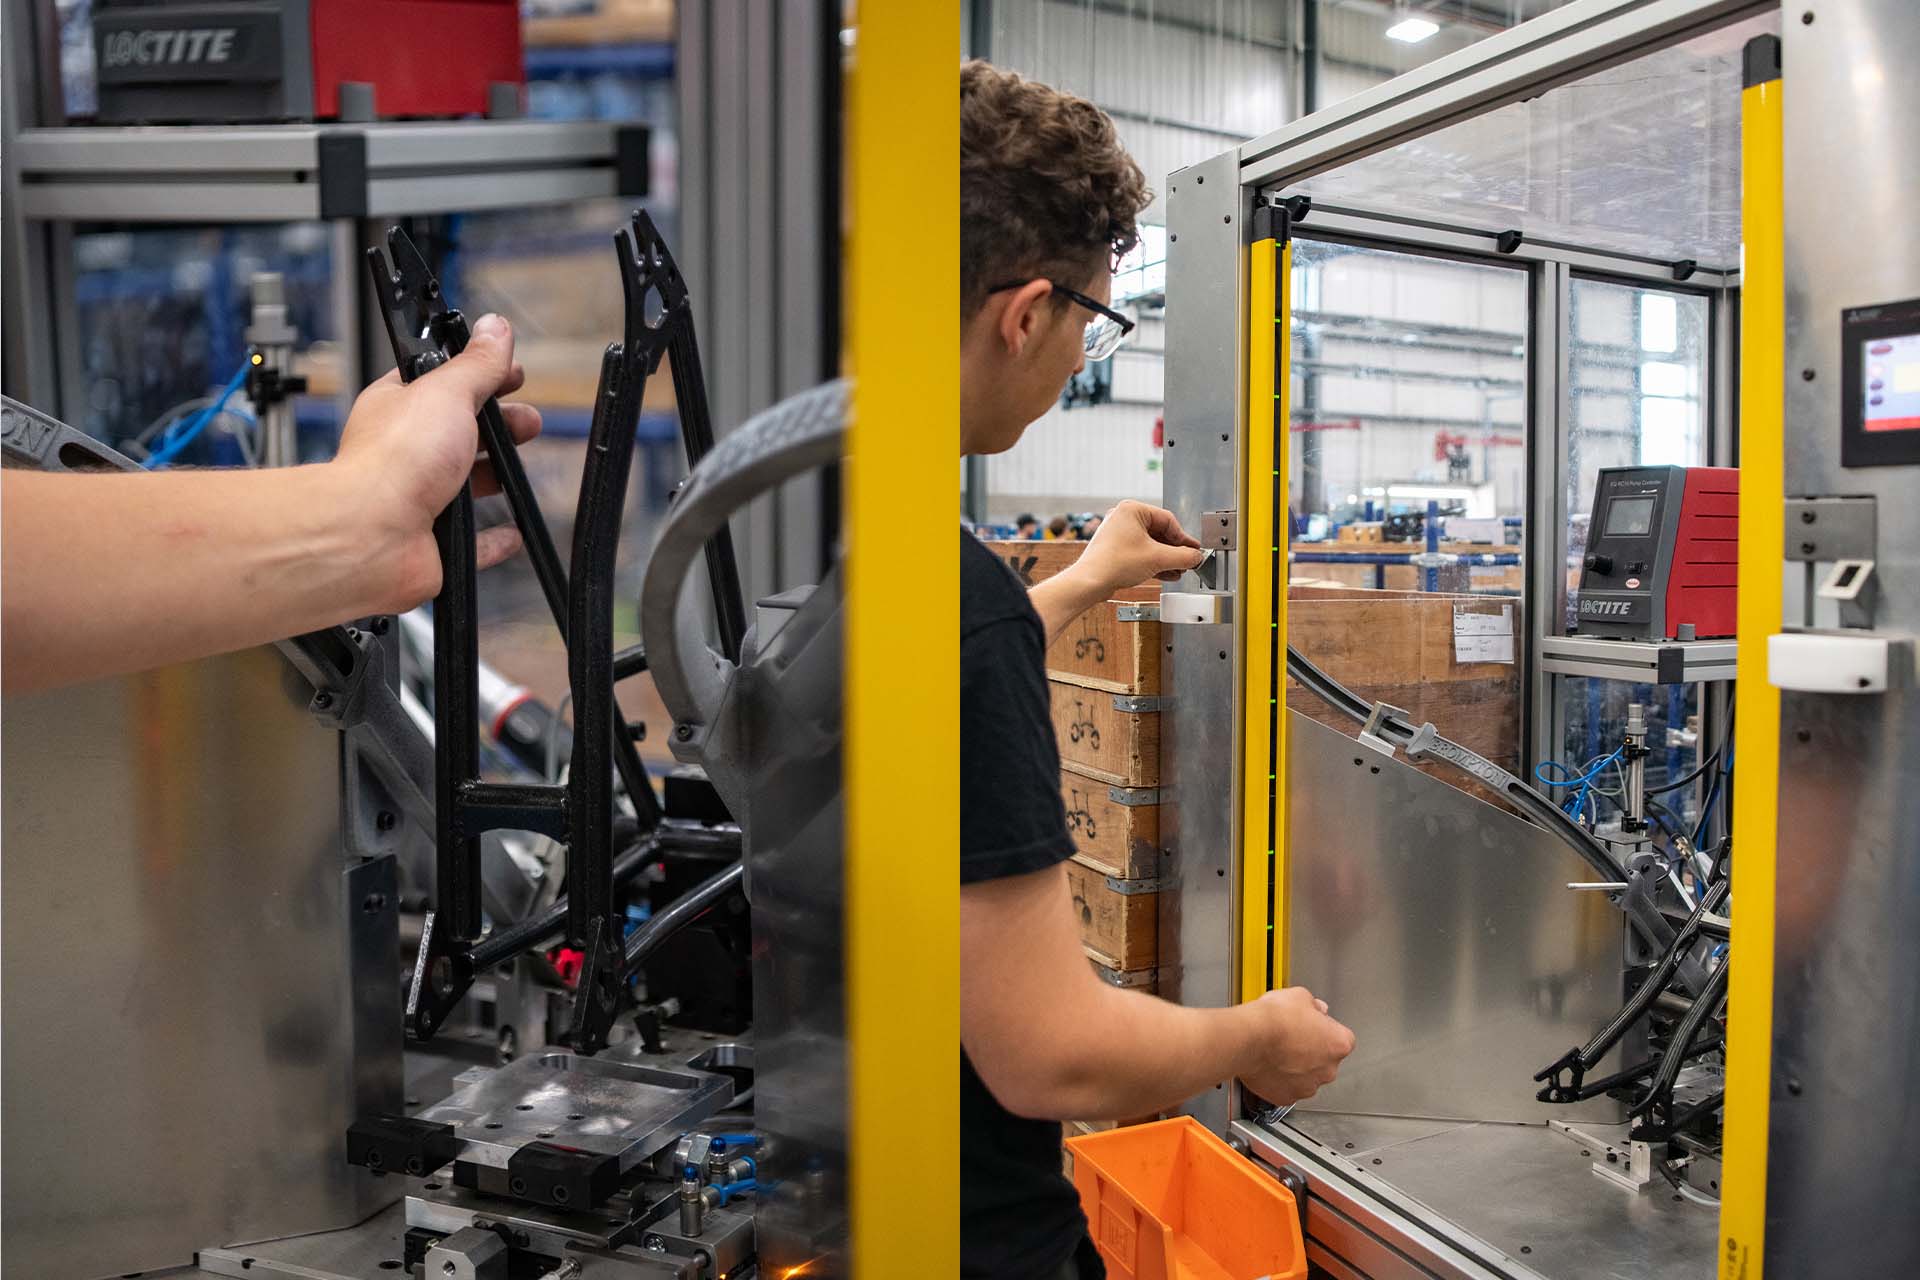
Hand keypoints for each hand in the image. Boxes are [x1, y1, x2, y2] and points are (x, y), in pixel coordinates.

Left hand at [331, 313, 542, 607]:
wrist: (373, 533)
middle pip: (460, 432)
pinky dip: (493, 538)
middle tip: (526, 421)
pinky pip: (471, 542)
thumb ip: (477, 364)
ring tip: (520, 469)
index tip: (513, 375)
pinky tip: (510, 532)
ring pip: (465, 484)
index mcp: (399, 408)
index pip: (444, 382)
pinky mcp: (436, 543)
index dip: (481, 376)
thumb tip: (496, 328)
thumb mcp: (448, 392)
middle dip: (498, 425)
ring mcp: (419, 499)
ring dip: (497, 475)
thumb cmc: (395, 461)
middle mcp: (406, 452)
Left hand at [1071, 500, 1204, 597]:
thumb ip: (1183, 556)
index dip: (1183, 537)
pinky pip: (1141, 553)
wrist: (1090, 583)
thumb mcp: (1158, 558)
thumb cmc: (1113, 563)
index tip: (1193, 550)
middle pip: (1160, 533)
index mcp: (1132, 509)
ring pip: (1151, 545)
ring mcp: (1118, 534)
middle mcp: (1124, 518)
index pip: (1168, 520)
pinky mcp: (1116, 550)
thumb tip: (1196, 556)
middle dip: (1175, 551)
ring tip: (1179, 570)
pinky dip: (1154, 562)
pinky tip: (1167, 574)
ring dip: (1166, 559)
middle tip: (1188, 561)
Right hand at [1237, 986, 1355, 1107]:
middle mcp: (1328, 1070)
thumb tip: (1315, 1009)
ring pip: (1306, 1077)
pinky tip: (1269, 1065)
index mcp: (1338, 1043)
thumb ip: (1314, 1006)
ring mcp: (1308, 1086)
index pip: (1341, 1038)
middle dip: (1311, 1051)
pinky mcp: (1286, 1097)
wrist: (1249, 1038)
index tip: (1312, 1026)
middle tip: (1291, 1038)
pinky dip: (1279, 1079)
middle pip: (1325, 1061)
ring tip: (1277, 1051)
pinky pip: (1287, 1088)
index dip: (1324, 1030)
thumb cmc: (1274, 1019)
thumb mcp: (1300, 996)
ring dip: (1296, 1067)